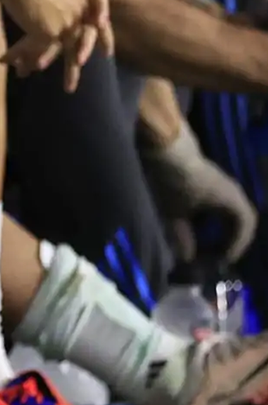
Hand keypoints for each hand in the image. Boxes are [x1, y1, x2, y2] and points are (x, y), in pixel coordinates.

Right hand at [0, 0, 112, 91]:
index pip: (100, 17)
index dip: (103, 34)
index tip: (107, 51)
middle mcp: (78, 13)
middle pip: (86, 39)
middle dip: (85, 59)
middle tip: (83, 78)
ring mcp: (65, 24)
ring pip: (69, 53)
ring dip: (70, 73)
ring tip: (69, 88)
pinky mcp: (49, 33)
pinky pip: (42, 51)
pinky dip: (30, 59)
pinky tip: (24, 70)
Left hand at [145, 124, 257, 262]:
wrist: (161, 145)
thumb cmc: (171, 180)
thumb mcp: (173, 212)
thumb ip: (181, 236)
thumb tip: (186, 258)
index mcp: (231, 200)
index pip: (244, 225)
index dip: (235, 245)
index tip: (220, 260)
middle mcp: (231, 190)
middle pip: (241, 219)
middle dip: (230, 240)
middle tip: (214, 256)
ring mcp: (221, 183)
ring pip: (229, 211)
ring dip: (221, 229)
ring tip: (205, 244)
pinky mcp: (208, 179)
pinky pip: (220, 204)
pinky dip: (213, 218)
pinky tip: (196, 225)